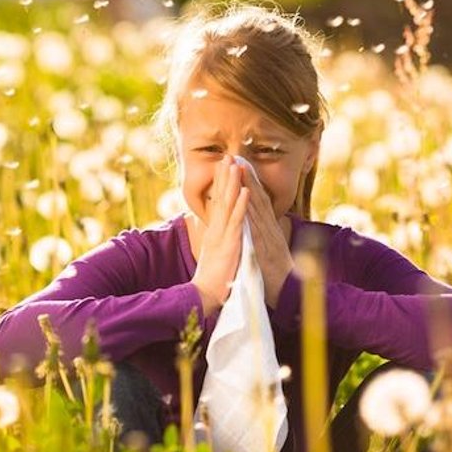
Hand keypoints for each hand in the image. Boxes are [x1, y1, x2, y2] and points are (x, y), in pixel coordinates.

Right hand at [190, 155, 249, 316]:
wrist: (205, 296)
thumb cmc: (213, 279)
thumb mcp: (216, 255)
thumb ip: (218, 242)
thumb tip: (218, 234)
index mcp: (215, 232)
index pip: (218, 203)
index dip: (221, 184)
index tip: (224, 167)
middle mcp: (217, 230)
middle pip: (221, 198)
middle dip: (224, 176)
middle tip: (227, 156)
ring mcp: (222, 236)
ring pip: (228, 204)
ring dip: (232, 183)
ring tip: (235, 164)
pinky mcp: (230, 244)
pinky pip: (237, 221)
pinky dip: (241, 205)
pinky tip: (245, 191)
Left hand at [240, 162, 294, 308]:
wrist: (289, 295)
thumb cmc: (277, 276)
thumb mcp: (269, 252)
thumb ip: (264, 237)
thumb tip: (258, 226)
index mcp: (269, 230)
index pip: (259, 202)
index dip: (250, 183)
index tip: (241, 165)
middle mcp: (270, 230)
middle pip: (258, 199)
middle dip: (248, 178)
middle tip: (238, 157)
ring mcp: (269, 238)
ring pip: (258, 209)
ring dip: (249, 189)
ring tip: (240, 170)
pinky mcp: (266, 250)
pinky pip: (257, 229)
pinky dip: (251, 214)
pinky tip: (245, 201)